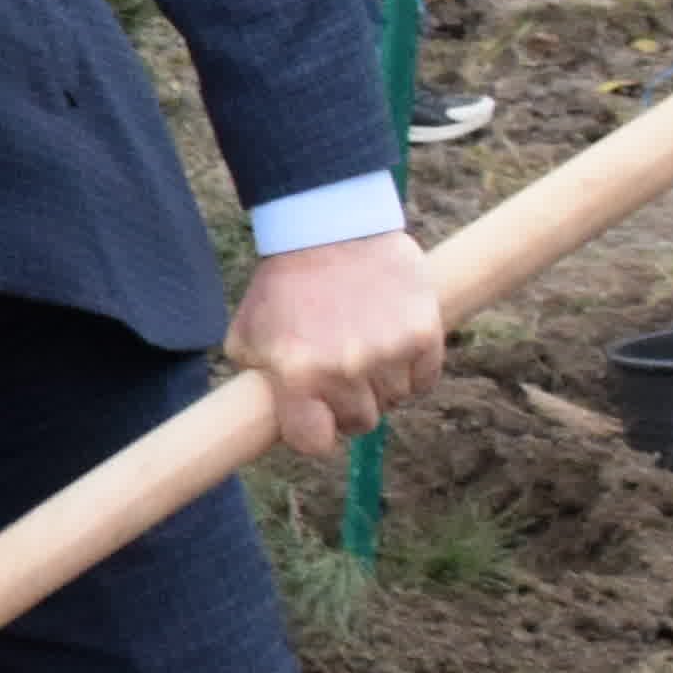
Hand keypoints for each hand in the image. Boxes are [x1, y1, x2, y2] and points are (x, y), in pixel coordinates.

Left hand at [231, 228, 443, 456]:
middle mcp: (345, 370)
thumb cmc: (284, 286)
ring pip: (395, 400)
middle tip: (340, 374)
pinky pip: (425, 379)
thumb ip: (259, 382)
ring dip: (382, 384)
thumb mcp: (247, 335)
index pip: (315, 443)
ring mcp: (388, 352)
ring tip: (365, 347)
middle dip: (349, 405)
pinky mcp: (423, 334)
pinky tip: (392, 342)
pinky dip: (412, 369)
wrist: (330, 229)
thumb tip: (270, 420)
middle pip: (361, 422)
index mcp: (297, 376)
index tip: (316, 420)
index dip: (315, 434)